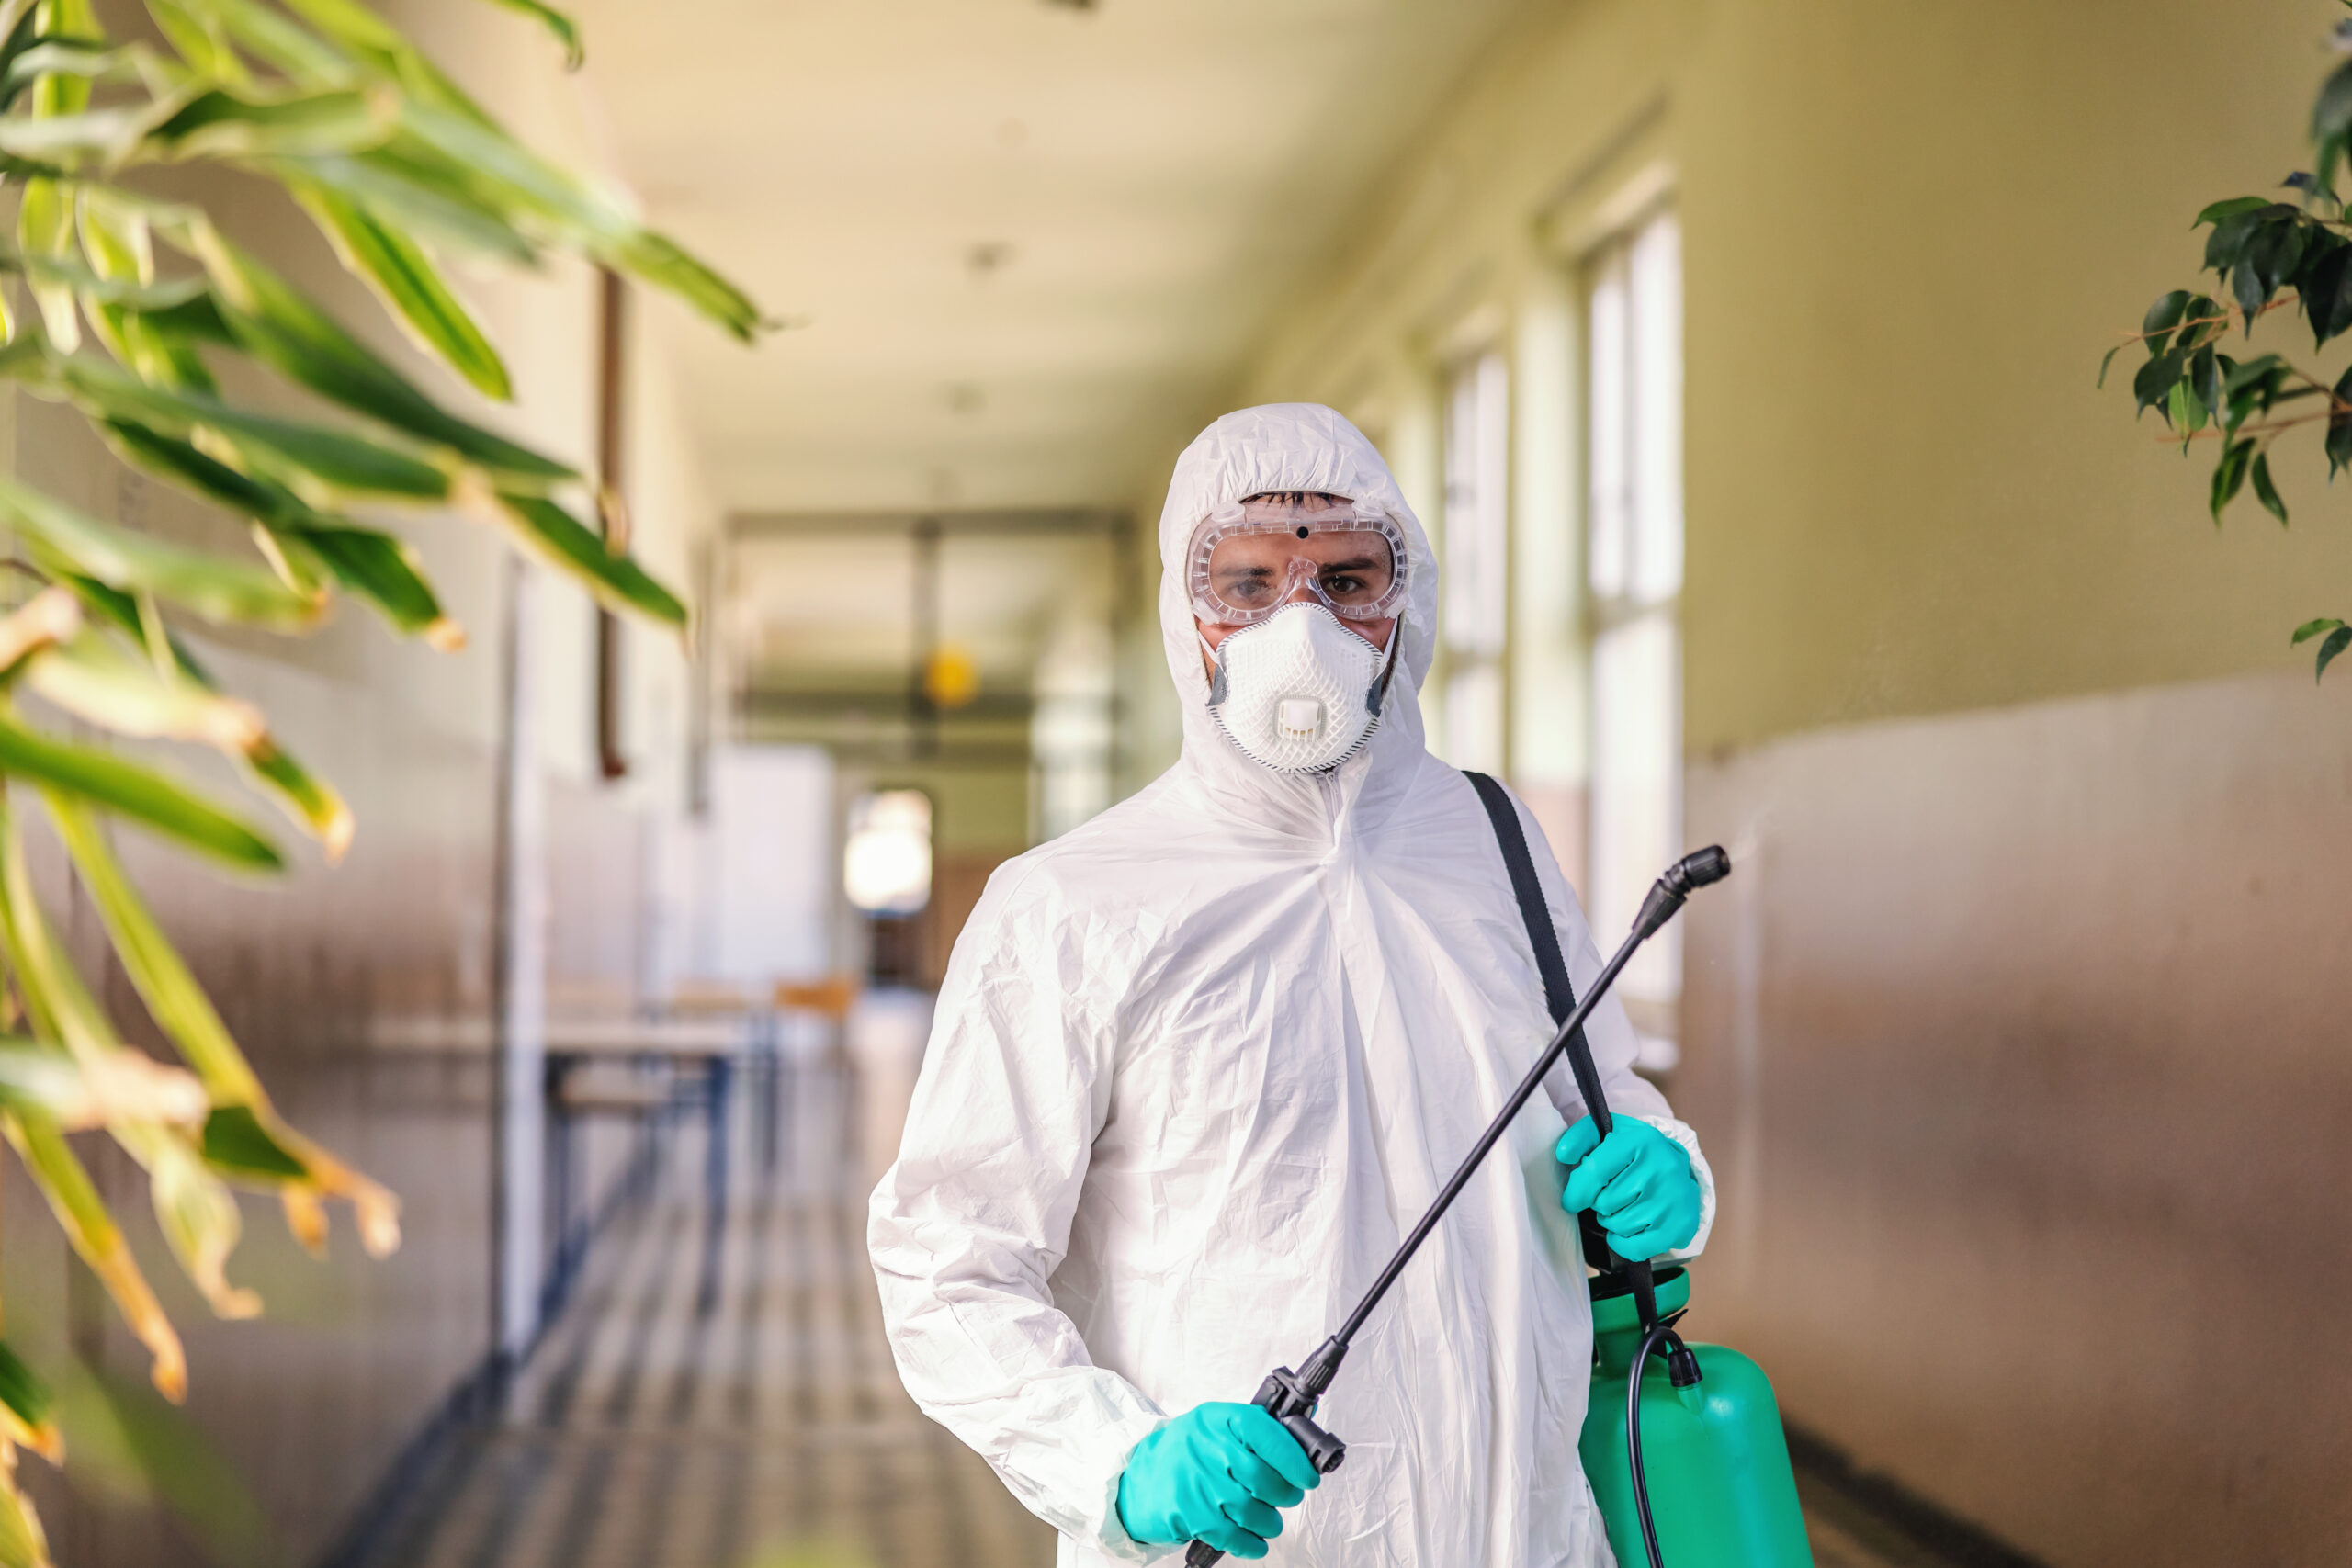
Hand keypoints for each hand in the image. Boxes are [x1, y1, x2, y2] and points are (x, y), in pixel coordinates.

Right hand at [1115, 1402, 1321, 1558]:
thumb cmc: (1184, 1454)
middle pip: (1263, 1478)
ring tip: (1269, 1520)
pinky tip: (1255, 1542)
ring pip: (1252, 1511)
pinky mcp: (1188, 1514)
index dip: (1293, 1458)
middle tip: (1288, 1497)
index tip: (1308, 1476)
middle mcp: (1204, 1447)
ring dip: (1270, 1522)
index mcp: (1216, 1420)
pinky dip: (1251, 1544)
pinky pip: (1233, 1536)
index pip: (1265, 1433)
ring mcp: (1195, 1482)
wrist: (1135, 1480)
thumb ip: (1252, 1435)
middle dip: (1286, 1494)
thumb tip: (1302, 1447)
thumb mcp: (1213, 1429)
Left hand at [1556, 1117, 1702, 1258]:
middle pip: (1604, 1203)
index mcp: (1641, 1141)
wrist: (1680, 1170)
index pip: (1594, 1171)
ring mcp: (1673, 1199)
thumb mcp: (1609, 1133)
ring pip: (1618, 1225)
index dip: (1576, 1191)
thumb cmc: (1635, 1154)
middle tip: (1612, 1196)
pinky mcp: (1680, 1226)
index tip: (1572, 1200)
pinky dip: (1623, 1243)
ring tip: (1624, 1207)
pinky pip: (1635, 1248)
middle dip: (1600, 1204)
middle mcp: (1662, 1168)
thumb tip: (1565, 1154)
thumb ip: (1581, 1137)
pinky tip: (1629, 1229)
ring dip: (1613, 1221)